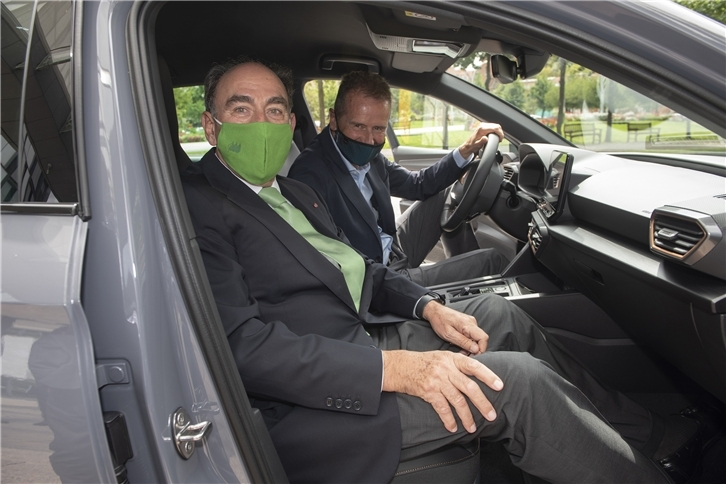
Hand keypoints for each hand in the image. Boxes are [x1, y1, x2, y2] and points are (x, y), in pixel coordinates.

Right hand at [382, 350, 502, 432]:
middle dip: (482, 403)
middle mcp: (446, 369)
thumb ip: (457, 364)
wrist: (400, 366)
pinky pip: (442, 408)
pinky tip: (453, 427)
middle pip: (469, 387)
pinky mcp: (428, 391)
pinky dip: (449, 420)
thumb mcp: (442, 357)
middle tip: (491, 415)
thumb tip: (476, 374)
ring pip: (458, 401)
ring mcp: (437, 380)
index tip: (500, 386)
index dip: (488, 376)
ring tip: (472, 427)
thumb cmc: (423, 362)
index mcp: (452, 359)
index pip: (474, 366)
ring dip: (467, 416)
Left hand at [422, 301, 487, 354]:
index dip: (481, 349)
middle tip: (463, 353)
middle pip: (481, 339)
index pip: (484, 338)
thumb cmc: (439, 321)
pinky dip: (467, 341)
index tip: (473, 355)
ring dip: (470, 346)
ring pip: (476, 338)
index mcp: (468, 325)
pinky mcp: (468, 324)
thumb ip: (463, 342)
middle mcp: (472, 323)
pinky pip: (472, 335)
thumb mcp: (449, 334)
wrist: (435, 311)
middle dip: (474, 349)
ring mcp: (470, 323)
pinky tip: (459, 343)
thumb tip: (476, 349)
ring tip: (459, 348)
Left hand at [457, 122, 503, 158]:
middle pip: (497, 126)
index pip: (495, 128)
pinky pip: (493, 127)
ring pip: (495, 126)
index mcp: (482, 129)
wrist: (468, 146)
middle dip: (500, 133)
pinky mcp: (484, 127)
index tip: (501, 139)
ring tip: (498, 138)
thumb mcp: (477, 145)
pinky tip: (495, 136)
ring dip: (499, 132)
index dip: (500, 133)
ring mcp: (483, 125)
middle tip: (500, 140)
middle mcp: (483, 125)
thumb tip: (486, 138)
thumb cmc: (472, 146)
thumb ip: (482, 141)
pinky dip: (496, 131)